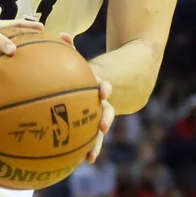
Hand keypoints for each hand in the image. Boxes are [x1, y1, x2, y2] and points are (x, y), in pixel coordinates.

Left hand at [59, 33, 114, 162]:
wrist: (133, 78)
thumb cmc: (98, 68)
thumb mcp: (87, 59)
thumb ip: (73, 49)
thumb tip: (62, 34)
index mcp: (102, 83)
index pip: (105, 83)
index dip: (105, 85)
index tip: (104, 88)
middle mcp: (106, 100)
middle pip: (108, 109)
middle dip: (105, 117)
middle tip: (103, 127)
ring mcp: (105, 112)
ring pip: (101, 129)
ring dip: (96, 142)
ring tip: (90, 156)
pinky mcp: (100, 122)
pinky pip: (93, 136)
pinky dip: (88, 147)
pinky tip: (80, 162)